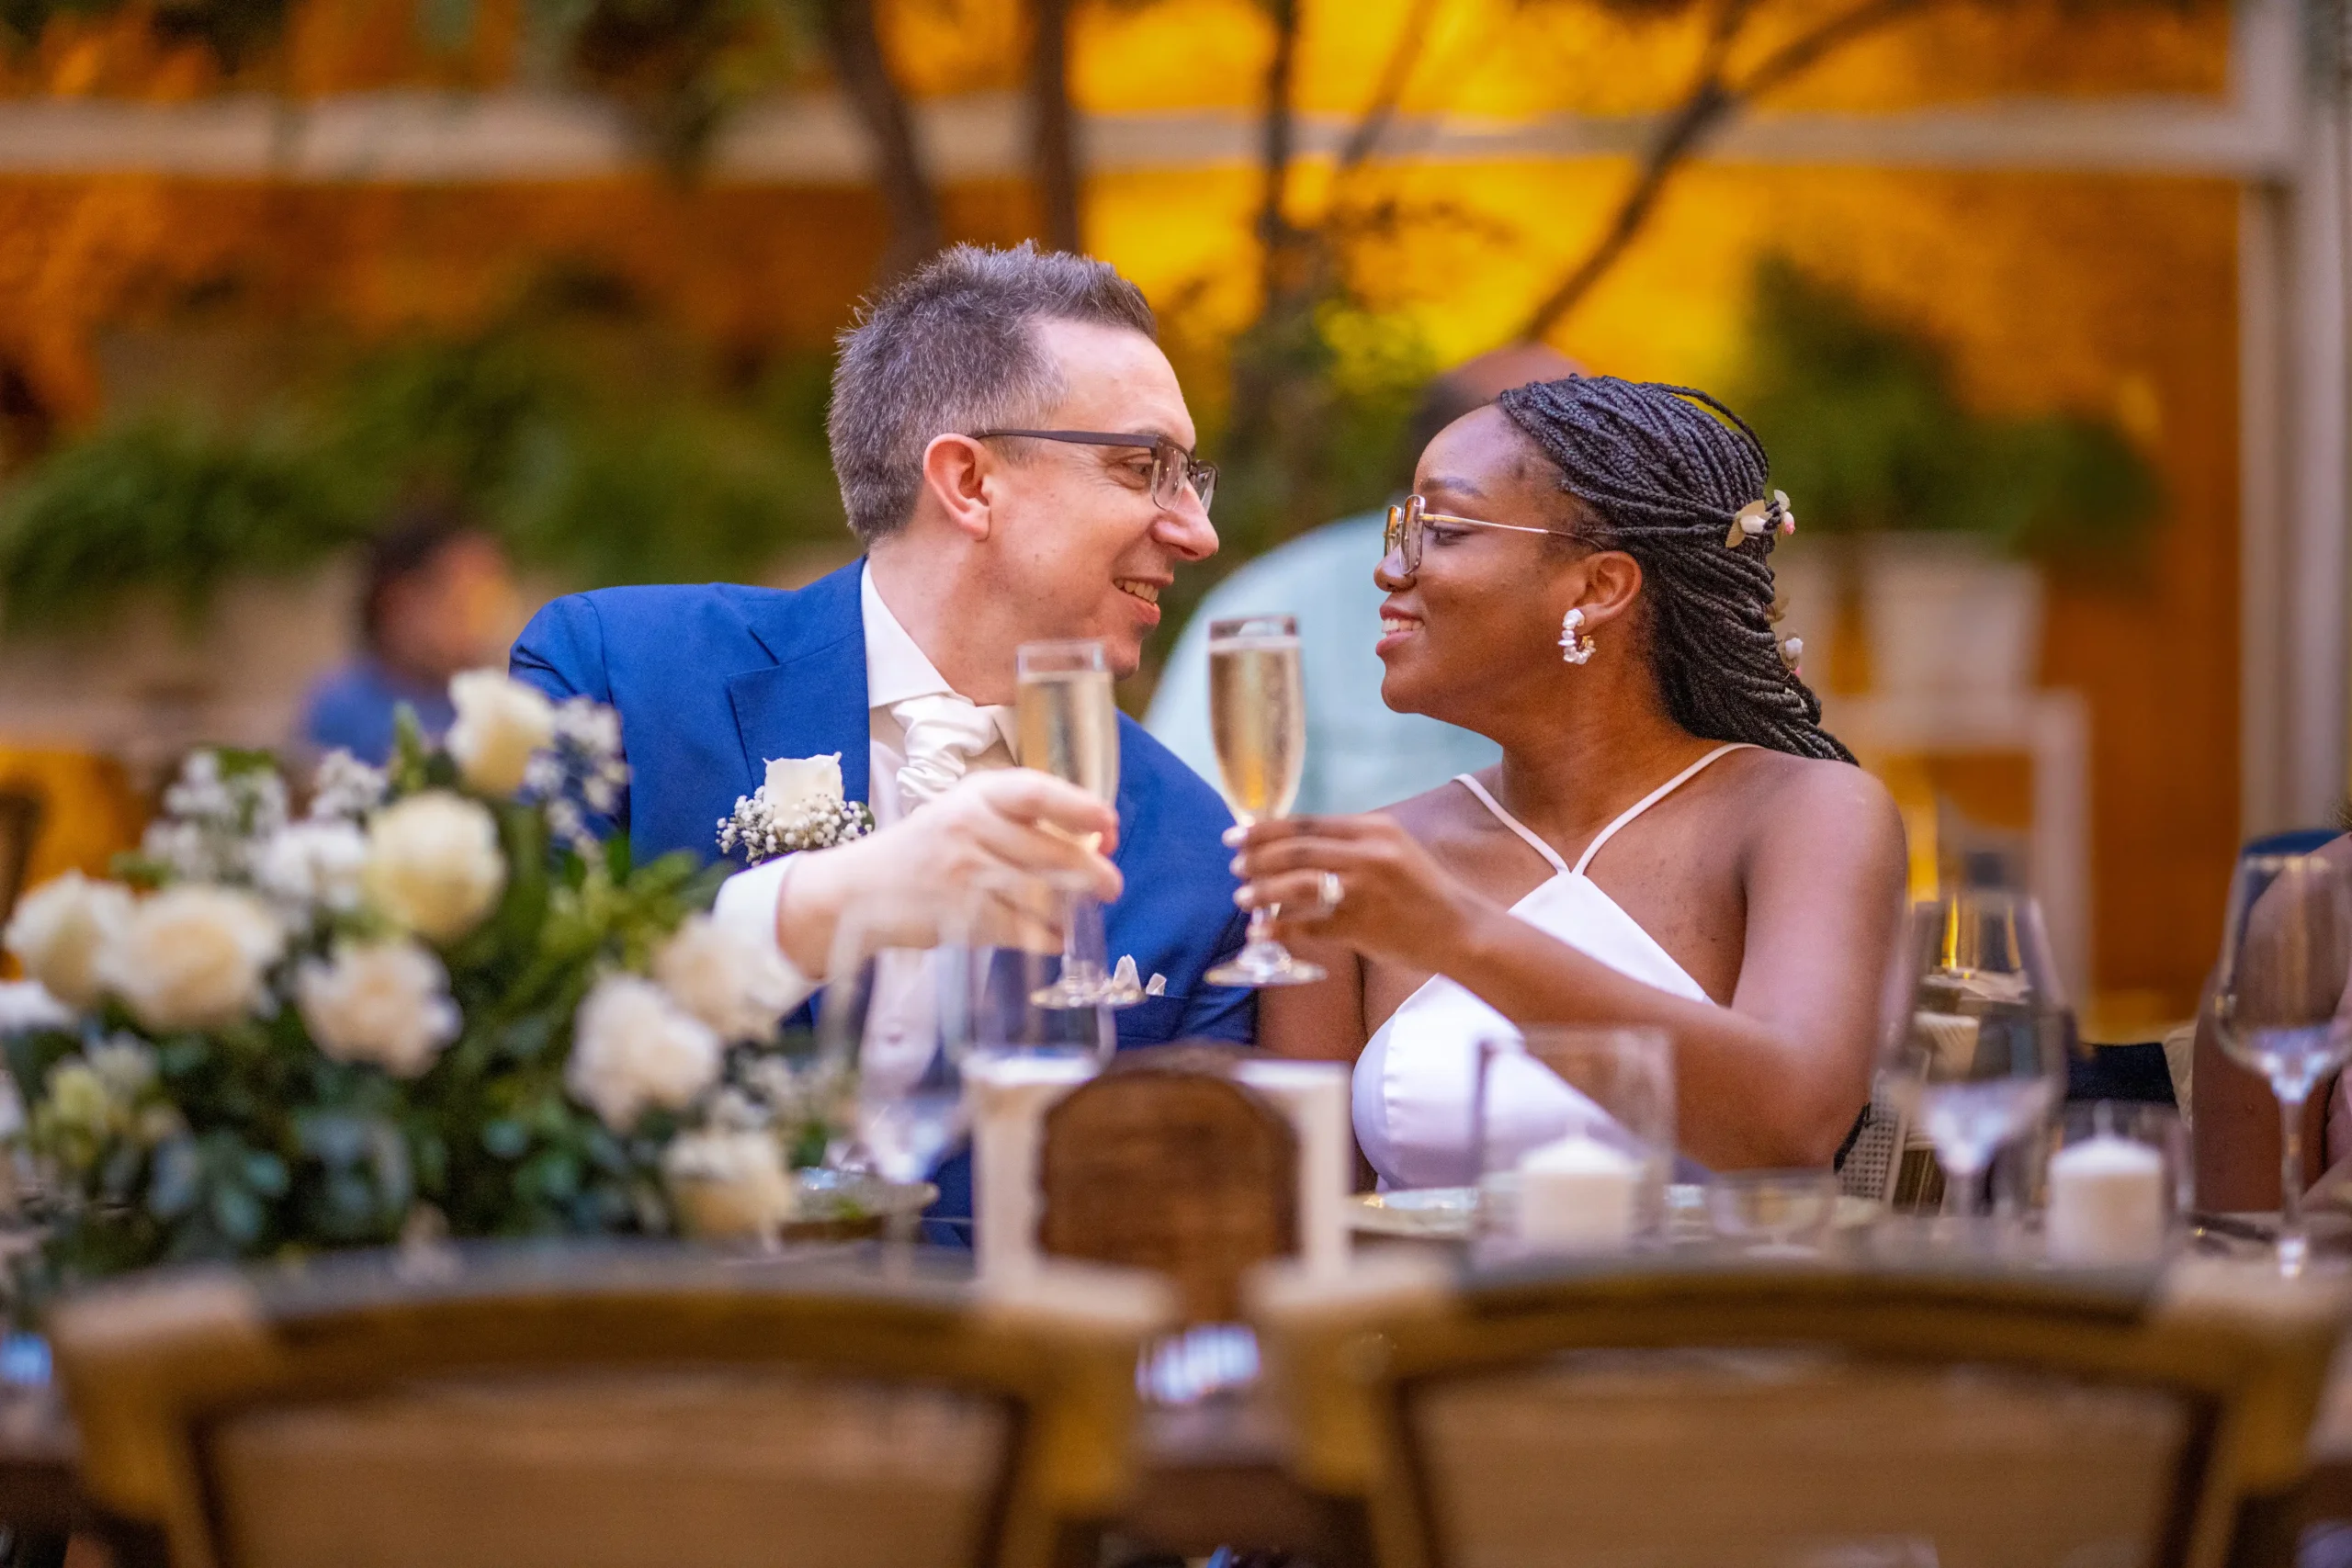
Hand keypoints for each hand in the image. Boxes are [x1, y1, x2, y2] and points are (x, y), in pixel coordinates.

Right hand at [781, 769, 1120, 974]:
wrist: (857, 890)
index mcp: (975, 795)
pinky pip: (1020, 930)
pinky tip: (1054, 939)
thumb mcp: (963, 814)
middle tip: (1111, 885)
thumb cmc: (924, 850)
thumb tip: (1093, 837)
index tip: (1108, 823)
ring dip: (1070, 909)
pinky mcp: (959, 916)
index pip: (1035, 791)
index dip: (1079, 806)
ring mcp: (962, 874)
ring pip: (1039, 894)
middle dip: (1091, 872)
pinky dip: (1045, 937)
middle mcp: (969, 828)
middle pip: (1049, 851)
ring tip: (1080, 915)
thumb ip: (1018, 819)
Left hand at [1231, 813, 1478, 968]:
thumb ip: (1349, 844)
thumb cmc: (1421, 890)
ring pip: (1298, 884)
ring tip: (1242, 897)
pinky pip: (1308, 925)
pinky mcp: (1361, 924)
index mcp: (1374, 828)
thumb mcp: (1391, 850)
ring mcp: (1364, 890)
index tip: (1237, 834)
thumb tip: (1293, 846)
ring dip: (1263, 891)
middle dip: (1258, 858)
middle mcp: (1368, 854)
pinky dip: (1279, 928)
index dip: (1266, 829)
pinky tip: (1260, 932)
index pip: (1308, 823)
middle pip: (1297, 849)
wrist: (1458, 929)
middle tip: (1235, 866)